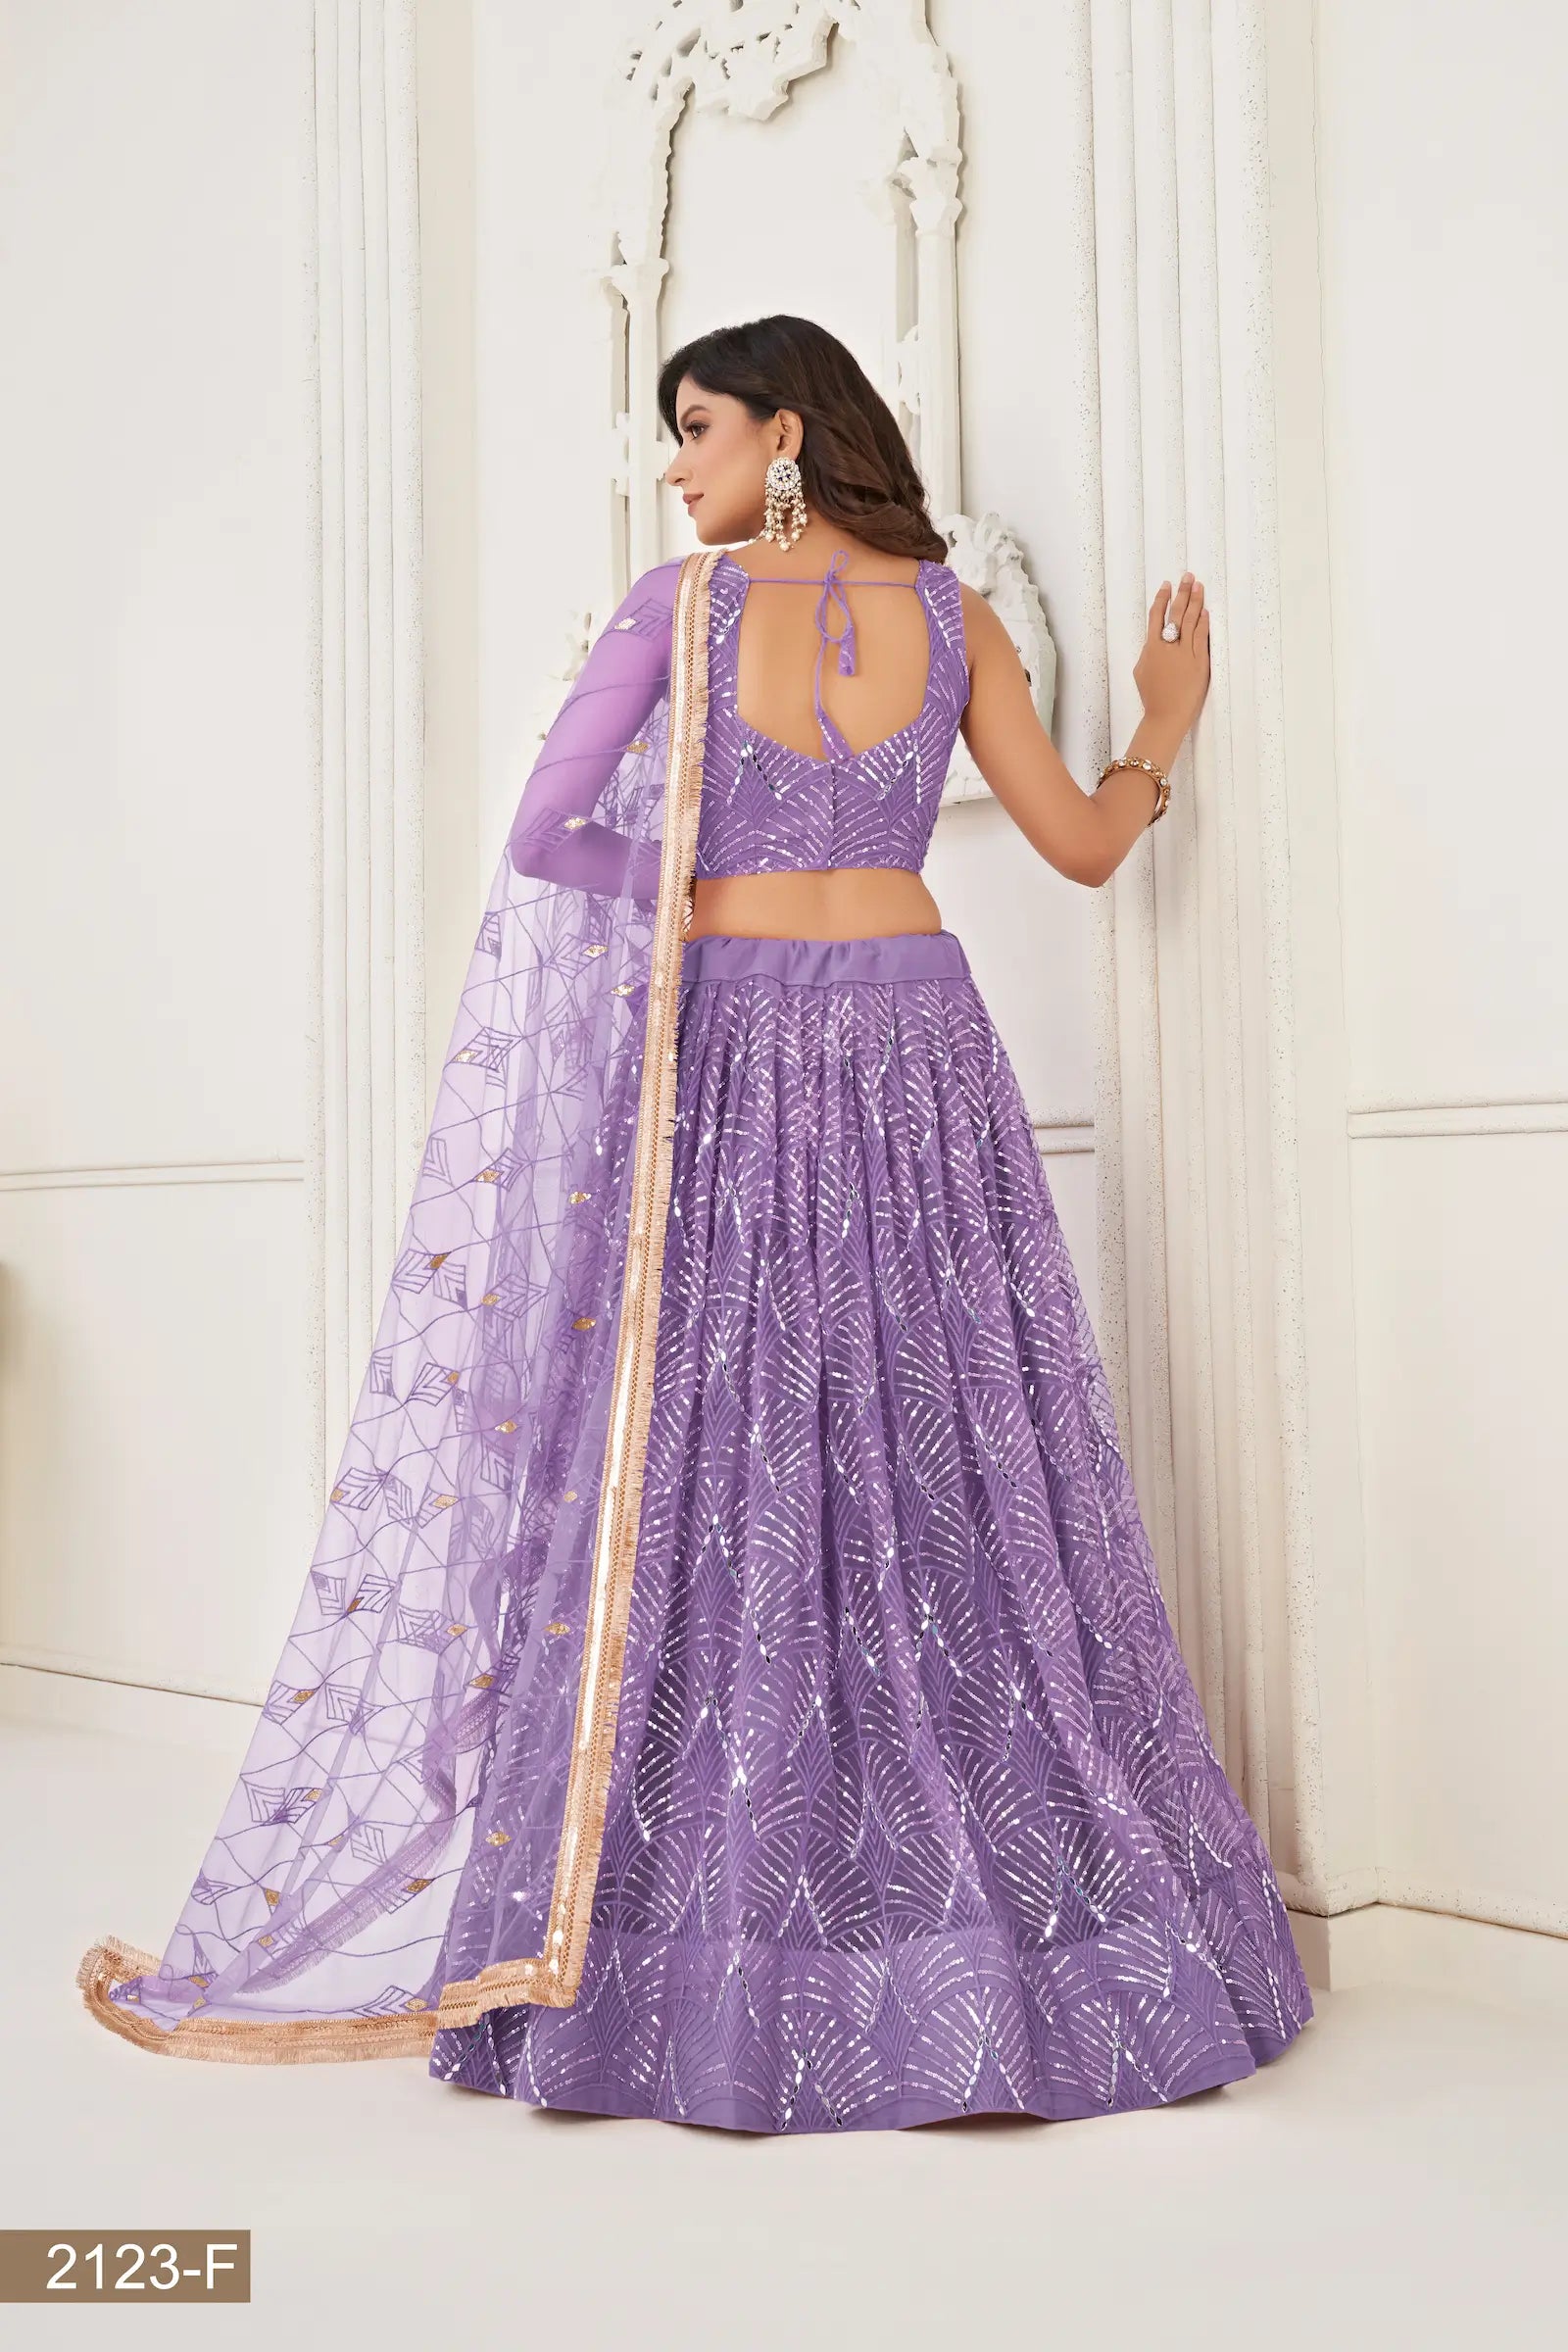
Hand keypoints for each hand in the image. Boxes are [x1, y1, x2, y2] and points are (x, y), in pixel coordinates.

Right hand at [1133, 571, 1210, 741]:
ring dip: (1196, 602)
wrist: (1166, 716)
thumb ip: (1148, 653)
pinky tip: (1206, 611)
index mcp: (1151, 648)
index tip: (1166, 585)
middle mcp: (1168, 647)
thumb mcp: (1141, 672)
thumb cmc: (1153, 698)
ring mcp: (1185, 654)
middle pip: (1176, 613)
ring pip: (1191, 621)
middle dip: (1182, 592)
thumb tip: (1154, 641)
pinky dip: (1204, 622)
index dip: (1161, 599)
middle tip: (1187, 576)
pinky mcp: (1199, 662)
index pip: (1156, 617)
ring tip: (1199, 586)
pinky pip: (1202, 637)